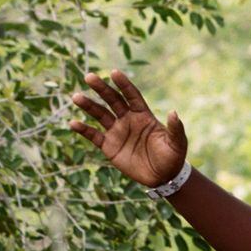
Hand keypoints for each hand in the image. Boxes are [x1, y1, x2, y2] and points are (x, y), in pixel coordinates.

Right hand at [68, 68, 187, 189]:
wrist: (162, 177)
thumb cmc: (172, 157)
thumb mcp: (177, 143)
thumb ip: (175, 128)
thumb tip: (173, 112)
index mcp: (144, 115)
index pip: (131, 95)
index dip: (123, 84)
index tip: (114, 72)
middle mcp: (128, 119)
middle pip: (113, 100)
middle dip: (101, 89)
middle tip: (89, 77)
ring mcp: (117, 132)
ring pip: (100, 114)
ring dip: (88, 106)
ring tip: (76, 97)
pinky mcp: (109, 146)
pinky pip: (94, 136)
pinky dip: (83, 129)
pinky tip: (73, 123)